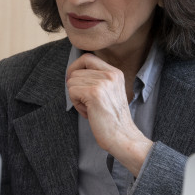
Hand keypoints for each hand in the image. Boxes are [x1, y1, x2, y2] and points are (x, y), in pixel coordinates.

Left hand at [65, 53, 152, 174]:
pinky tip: (89, 112)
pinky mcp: (94, 93)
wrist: (123, 137)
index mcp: (115, 72)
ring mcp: (103, 82)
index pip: (87, 57)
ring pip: (71, 82)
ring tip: (91, 109)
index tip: (73, 80)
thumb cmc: (111, 119)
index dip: (75, 67)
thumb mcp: (108, 92)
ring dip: (76, 98)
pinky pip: (72, 92)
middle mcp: (110, 74)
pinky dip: (76, 104)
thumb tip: (71, 72)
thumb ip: (96, 79)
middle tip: (88, 103)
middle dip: (76, 88)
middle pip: (76, 72)